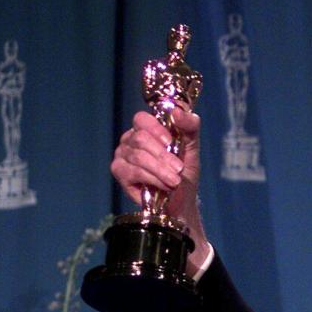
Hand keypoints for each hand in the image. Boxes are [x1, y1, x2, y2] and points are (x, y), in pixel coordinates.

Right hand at [111, 108, 209, 273]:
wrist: (182, 199)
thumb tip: (177, 112)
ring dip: (161, 170)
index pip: (142, 119)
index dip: (157, 130)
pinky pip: (133, 172)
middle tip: (179, 169)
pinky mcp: (119, 172)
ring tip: (175, 181)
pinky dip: (153, 179)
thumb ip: (189, 126)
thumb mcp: (192, 146)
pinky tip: (165, 186)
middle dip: (163, 156)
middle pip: (140, 138)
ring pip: (138, 156)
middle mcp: (130, 140)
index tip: (171, 143)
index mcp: (146, 129)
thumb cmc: (184, 171)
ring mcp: (122, 155)